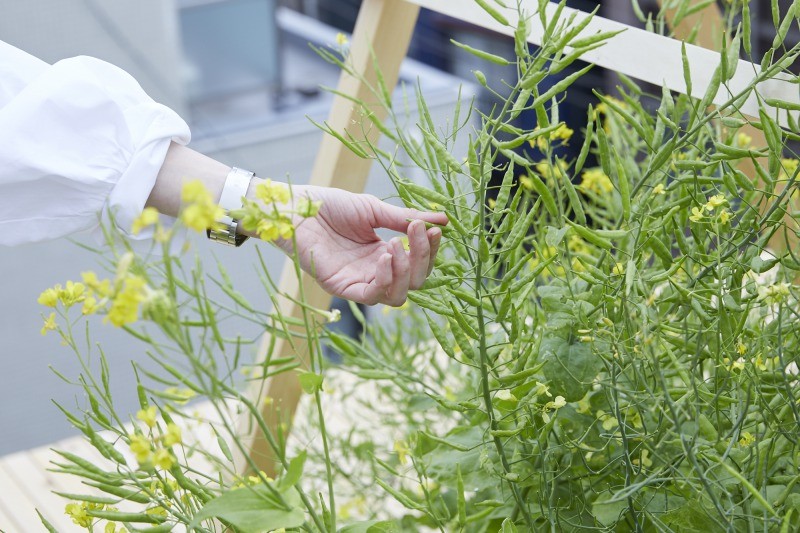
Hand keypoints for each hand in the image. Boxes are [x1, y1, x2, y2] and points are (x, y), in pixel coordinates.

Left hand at [277, 185, 447, 305]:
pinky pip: (372, 296)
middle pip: (413, 282)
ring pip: (397, 296)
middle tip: (416, 231)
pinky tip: (384, 257)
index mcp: (384, 252)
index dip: (430, 250)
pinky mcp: (342, 288)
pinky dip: (384, 279)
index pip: (418, 262)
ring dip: (404, 271)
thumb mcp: (374, 210)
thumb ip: (406, 219)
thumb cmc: (330, 206)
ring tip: (395, 244)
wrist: (297, 207)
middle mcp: (375, 271)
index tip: (435, 229)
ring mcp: (359, 281)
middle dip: (421, 258)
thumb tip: (444, 220)